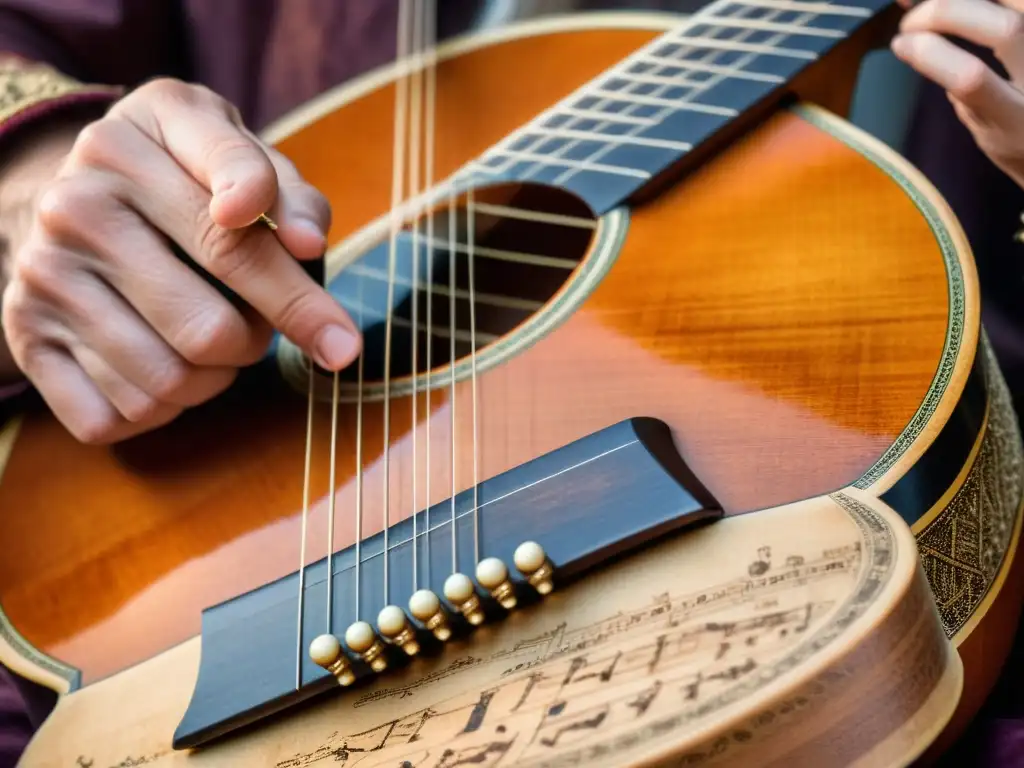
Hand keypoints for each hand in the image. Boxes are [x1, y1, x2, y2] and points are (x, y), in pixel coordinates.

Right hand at [0, 78, 360, 443]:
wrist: (75, 196)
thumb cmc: (180, 179)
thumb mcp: (233, 153)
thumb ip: (288, 191)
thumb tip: (307, 242)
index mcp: (131, 144)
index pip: (229, 235)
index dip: (288, 289)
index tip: (333, 330)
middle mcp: (75, 204)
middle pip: (210, 330)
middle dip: (259, 343)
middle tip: (262, 328)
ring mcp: (43, 272)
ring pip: (169, 381)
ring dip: (214, 380)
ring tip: (212, 343)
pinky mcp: (24, 331)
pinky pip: (113, 417)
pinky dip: (158, 410)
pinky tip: (162, 369)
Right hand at [891, 0, 1023, 188]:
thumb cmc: (1020, 136)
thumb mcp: (985, 127)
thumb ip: (962, 88)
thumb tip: (923, 42)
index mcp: (1017, 119)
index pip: (973, 80)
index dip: (931, 54)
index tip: (900, 44)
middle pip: (1006, 28)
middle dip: (947, 12)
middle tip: (912, 19)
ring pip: (1018, 2)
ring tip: (934, 1)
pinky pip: (1018, 3)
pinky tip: (958, 1)